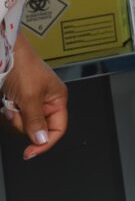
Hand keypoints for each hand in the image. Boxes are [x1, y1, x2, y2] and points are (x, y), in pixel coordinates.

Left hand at [2, 33, 68, 158]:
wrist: (6, 53)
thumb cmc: (24, 66)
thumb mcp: (31, 97)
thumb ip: (36, 120)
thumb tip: (41, 140)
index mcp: (58, 99)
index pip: (58, 128)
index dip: (46, 141)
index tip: (31, 151)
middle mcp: (47, 101)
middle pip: (38, 128)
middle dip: (24, 122)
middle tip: (18, 111)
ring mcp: (32, 101)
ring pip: (24, 123)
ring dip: (14, 116)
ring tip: (12, 102)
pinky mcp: (19, 100)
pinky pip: (14, 116)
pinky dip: (9, 111)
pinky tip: (8, 100)